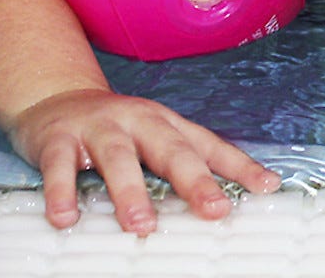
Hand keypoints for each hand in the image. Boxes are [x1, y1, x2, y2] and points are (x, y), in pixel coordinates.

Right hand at [8, 88, 280, 234]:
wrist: (57, 99)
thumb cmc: (115, 131)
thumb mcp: (151, 141)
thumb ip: (177, 169)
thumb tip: (216, 207)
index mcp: (167, 124)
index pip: (209, 146)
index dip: (239, 166)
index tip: (268, 186)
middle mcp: (140, 121)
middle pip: (171, 149)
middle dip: (195, 180)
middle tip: (214, 210)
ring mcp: (101, 127)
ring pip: (119, 157)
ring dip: (131, 191)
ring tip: (142, 224)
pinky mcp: (60, 138)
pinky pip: (61, 166)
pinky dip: (63, 192)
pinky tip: (66, 218)